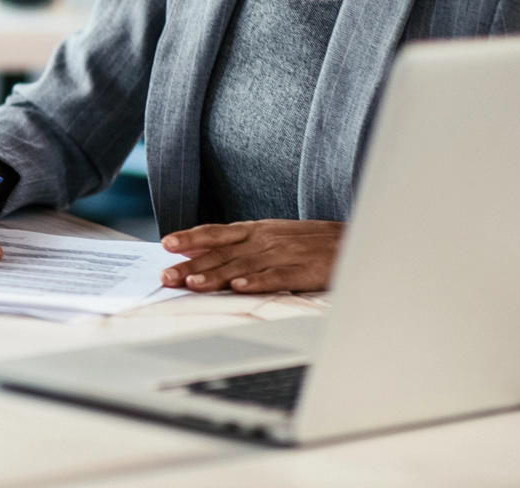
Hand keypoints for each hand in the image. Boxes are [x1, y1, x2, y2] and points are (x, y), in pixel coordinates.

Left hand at [160, 220, 342, 293]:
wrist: (353, 241)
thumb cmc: (308, 242)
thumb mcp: (270, 235)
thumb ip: (238, 244)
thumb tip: (202, 251)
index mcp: (256, 230)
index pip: (216, 233)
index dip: (190, 238)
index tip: (166, 244)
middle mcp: (264, 240)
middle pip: (221, 253)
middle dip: (191, 265)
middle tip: (167, 276)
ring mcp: (283, 254)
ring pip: (242, 266)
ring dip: (216, 275)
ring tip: (194, 284)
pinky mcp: (302, 271)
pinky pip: (276, 277)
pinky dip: (257, 282)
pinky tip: (240, 288)